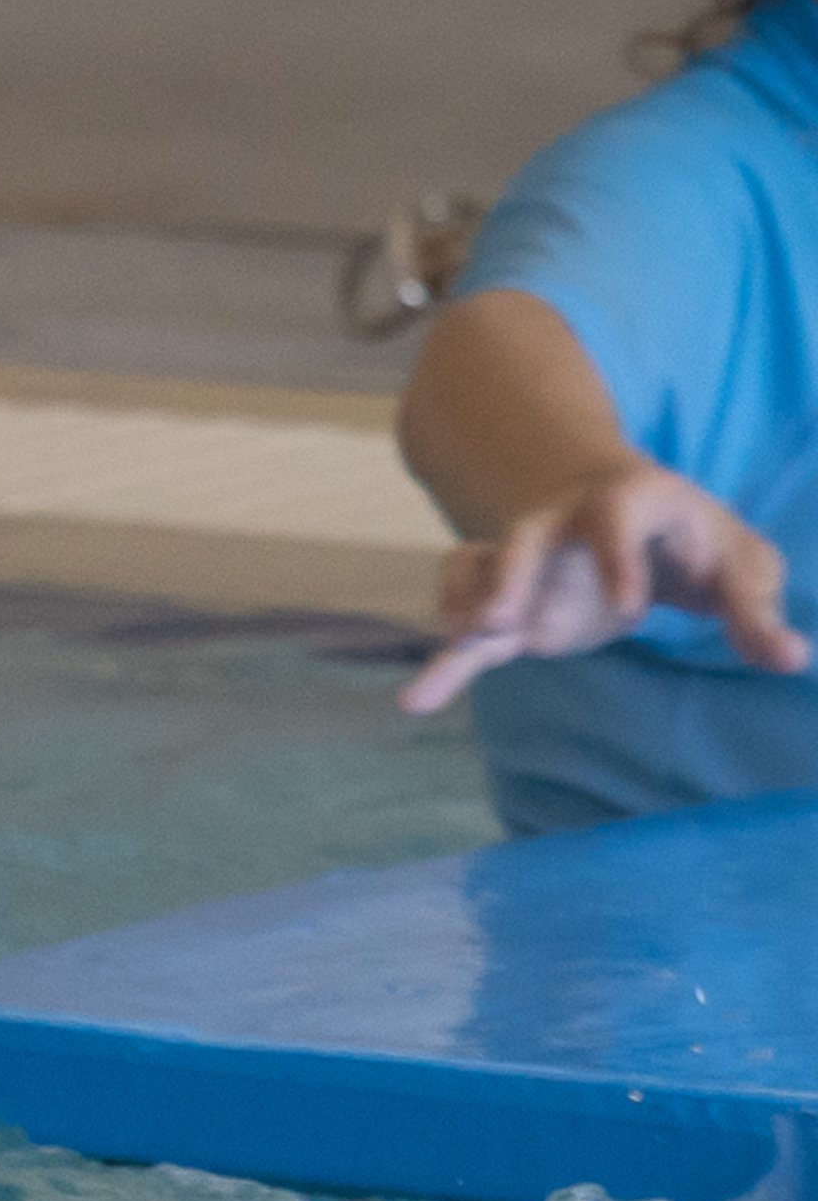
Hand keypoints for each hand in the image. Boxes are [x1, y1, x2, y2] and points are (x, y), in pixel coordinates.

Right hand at [399, 458, 811, 713]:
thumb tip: (794, 660)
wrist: (636, 522)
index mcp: (630, 500)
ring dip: (464, 605)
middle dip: (509, 575)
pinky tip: (420, 700)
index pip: (618, 518)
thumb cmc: (694, 542)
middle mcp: (564, 522)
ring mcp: (527, 559)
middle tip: (498, 622)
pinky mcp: (509, 604)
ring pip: (479, 570)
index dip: (621, 558)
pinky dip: (442, 658)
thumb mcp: (740, 568)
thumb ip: (757, 613)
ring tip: (458, 647)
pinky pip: (462, 623)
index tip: (632, 609)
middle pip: (526, 537)